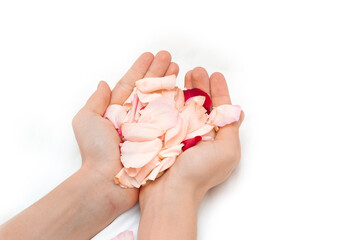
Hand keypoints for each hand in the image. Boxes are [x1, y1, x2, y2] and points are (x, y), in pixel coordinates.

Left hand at [72, 51, 176, 209]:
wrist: (109, 181)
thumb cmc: (95, 152)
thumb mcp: (86, 120)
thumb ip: (96, 101)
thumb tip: (102, 83)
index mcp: (117, 110)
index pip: (131, 84)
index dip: (141, 68)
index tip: (151, 55)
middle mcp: (135, 117)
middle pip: (149, 89)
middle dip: (159, 71)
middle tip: (170, 57)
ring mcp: (149, 127)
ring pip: (162, 100)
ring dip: (170, 82)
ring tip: (179, 68)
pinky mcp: (161, 139)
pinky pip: (171, 118)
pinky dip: (178, 104)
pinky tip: (185, 91)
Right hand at [139, 67, 243, 204]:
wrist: (168, 193)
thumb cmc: (199, 173)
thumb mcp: (227, 151)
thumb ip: (232, 129)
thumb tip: (238, 112)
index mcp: (217, 138)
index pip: (220, 109)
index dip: (219, 91)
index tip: (216, 75)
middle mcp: (200, 136)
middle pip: (202, 104)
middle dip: (201, 86)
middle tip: (197, 71)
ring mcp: (180, 136)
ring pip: (185, 106)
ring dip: (186, 89)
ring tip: (185, 74)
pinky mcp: (162, 137)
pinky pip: (167, 113)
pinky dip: (169, 99)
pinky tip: (169, 87)